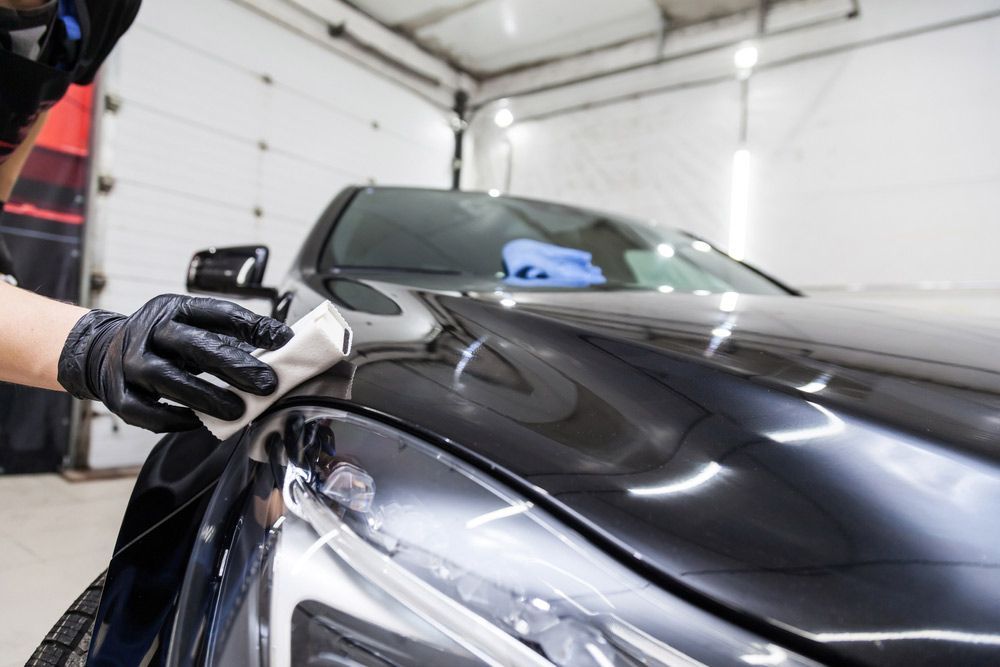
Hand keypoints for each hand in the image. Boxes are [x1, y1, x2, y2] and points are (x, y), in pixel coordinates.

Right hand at [57, 295, 293, 432]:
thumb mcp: (192, 325)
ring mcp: (129, 362)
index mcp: (173, 309)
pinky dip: (174, 419)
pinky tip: (198, 423)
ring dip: (207, 397)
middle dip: (235, 366)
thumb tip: (280, 344)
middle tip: (266, 384)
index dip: (252, 325)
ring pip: (168, 380)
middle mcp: (149, 331)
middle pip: (194, 345)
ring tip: (238, 410)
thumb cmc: (163, 341)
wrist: (101, 351)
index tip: (284, 339)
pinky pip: (147, 411)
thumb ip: (230, 333)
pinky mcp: (118, 393)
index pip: (217, 313)